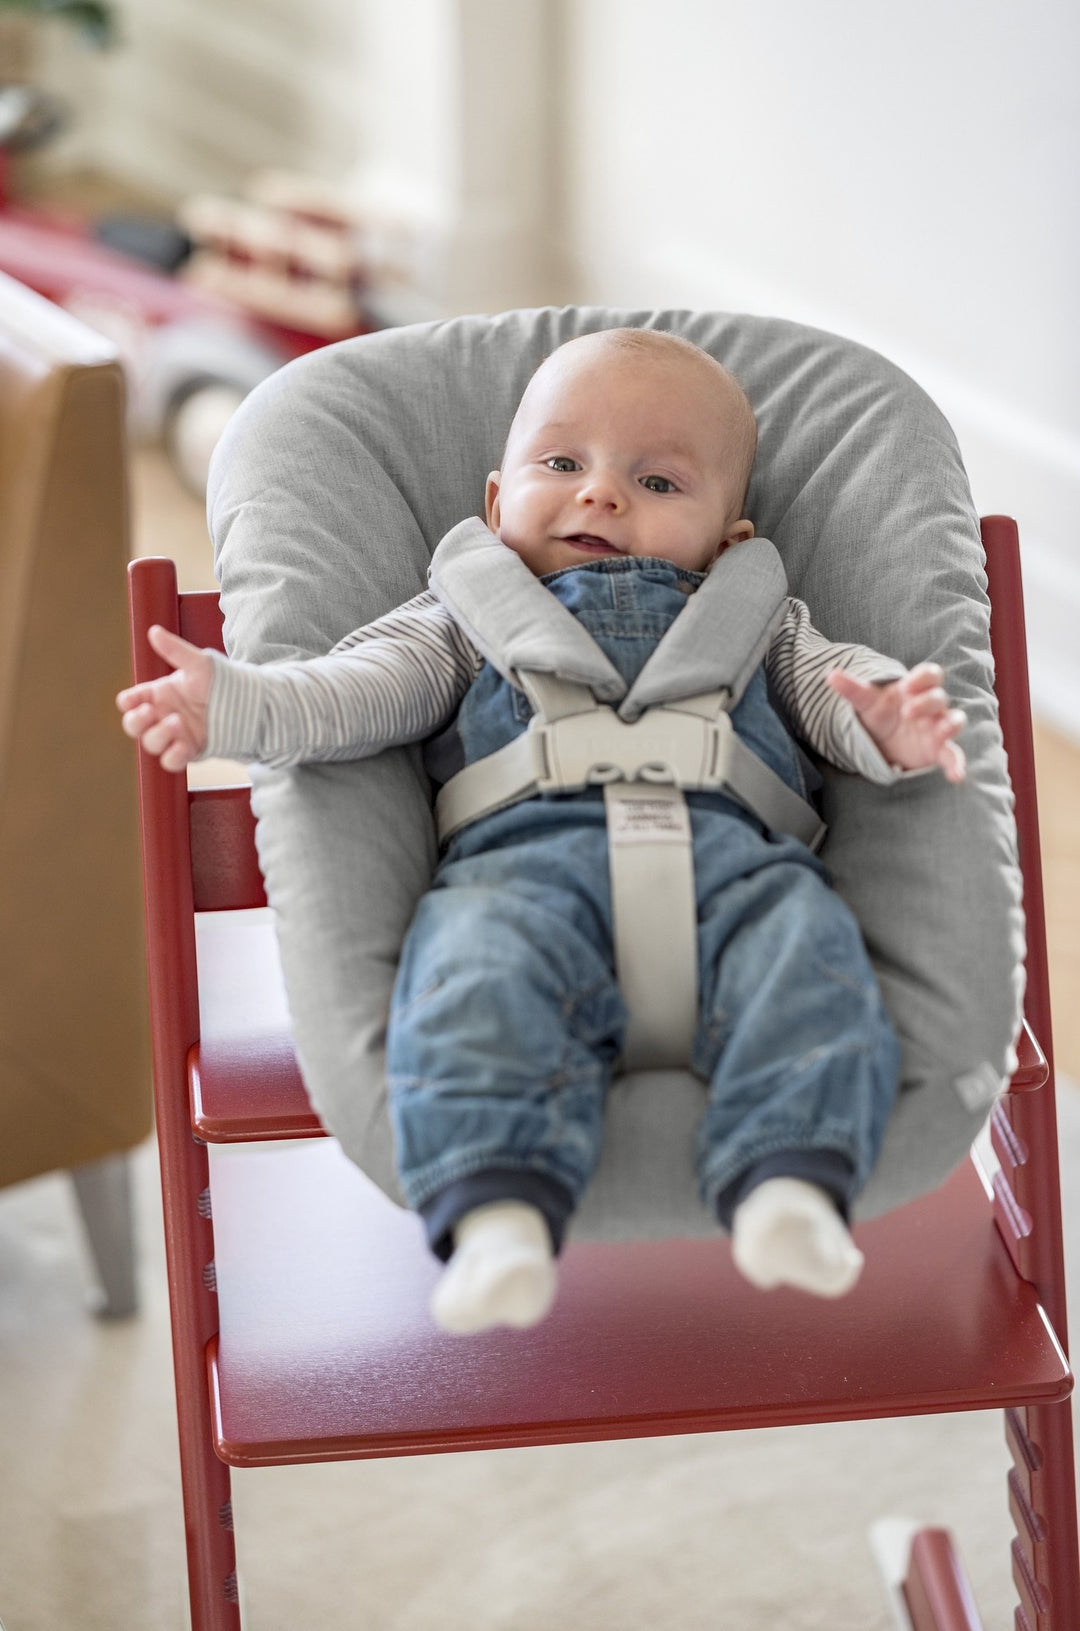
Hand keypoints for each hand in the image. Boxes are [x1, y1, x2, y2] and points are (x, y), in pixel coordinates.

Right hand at [116, 625, 212, 770]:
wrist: (251, 705)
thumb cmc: (221, 681)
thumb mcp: (199, 664)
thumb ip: (176, 651)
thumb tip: (154, 631)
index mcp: (159, 694)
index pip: (130, 701)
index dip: (127, 701)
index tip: (133, 699)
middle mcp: (162, 715)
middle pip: (134, 726)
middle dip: (136, 721)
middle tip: (149, 712)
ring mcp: (175, 735)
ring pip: (151, 744)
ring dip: (158, 735)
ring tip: (178, 722)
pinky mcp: (189, 751)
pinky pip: (171, 761)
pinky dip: (173, 756)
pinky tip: (183, 746)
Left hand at [826, 662, 966, 782]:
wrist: (883, 739)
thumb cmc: (879, 714)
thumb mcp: (865, 702)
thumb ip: (852, 689)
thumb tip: (830, 675)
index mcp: (915, 689)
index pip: (930, 675)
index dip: (923, 678)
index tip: (907, 686)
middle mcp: (931, 707)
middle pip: (938, 698)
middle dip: (926, 703)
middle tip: (907, 713)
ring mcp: (937, 728)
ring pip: (954, 721)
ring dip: (951, 724)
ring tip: (943, 731)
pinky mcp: (939, 750)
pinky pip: (953, 755)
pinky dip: (957, 765)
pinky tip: (956, 777)